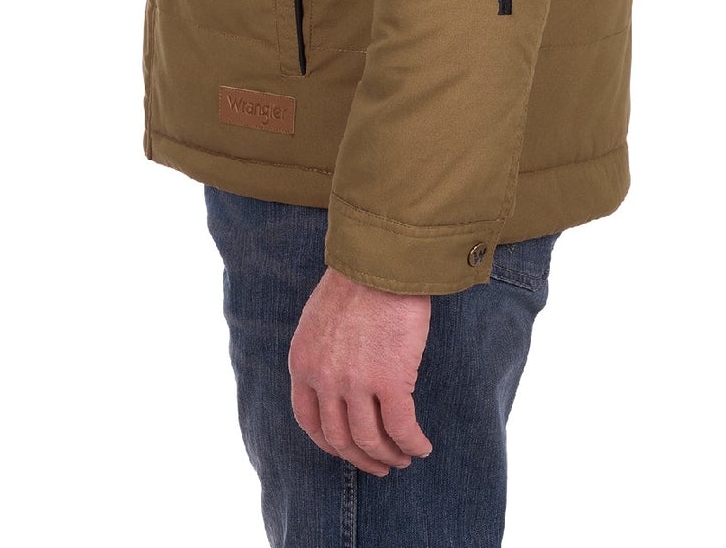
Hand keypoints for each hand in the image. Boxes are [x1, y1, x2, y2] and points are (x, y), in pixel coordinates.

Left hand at [288, 266, 434, 475]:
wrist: (382, 260)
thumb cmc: (357, 279)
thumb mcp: (319, 318)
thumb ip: (323, 353)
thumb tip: (337, 381)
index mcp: (303, 363)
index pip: (310, 421)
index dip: (330, 443)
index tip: (347, 450)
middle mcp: (324, 379)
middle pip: (341, 437)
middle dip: (362, 458)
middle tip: (380, 465)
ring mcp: (356, 382)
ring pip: (371, 439)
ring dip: (389, 456)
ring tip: (404, 458)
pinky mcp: (390, 380)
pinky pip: (401, 427)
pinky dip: (412, 443)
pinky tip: (422, 446)